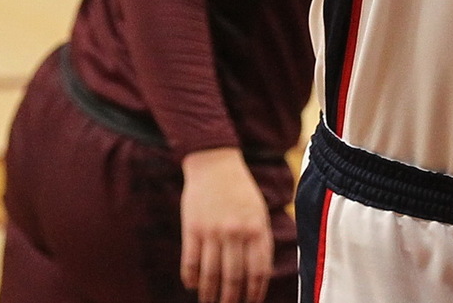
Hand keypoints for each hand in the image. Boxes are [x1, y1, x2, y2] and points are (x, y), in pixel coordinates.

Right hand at [180, 148, 273, 302]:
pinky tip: (192, 286)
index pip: (259, 270)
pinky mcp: (192, 229)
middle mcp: (236, 232)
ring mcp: (213, 231)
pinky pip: (191, 262)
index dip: (255, 291)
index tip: (252, 302)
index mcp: (256, 228)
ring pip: (211, 274)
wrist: (215, 163)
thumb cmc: (241, 189)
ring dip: (210, 293)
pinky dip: (191, 278)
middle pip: (234, 277)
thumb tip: (262, 273)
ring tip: (209, 302)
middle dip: (232, 298)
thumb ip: (260, 239)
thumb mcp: (259, 211)